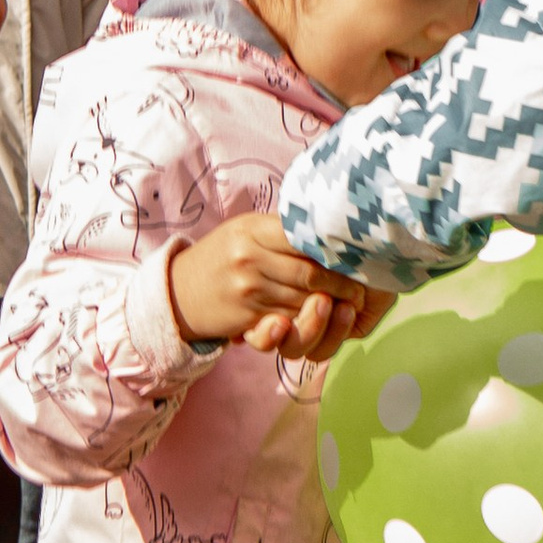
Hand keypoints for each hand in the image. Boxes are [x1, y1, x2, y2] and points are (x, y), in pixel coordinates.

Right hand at [167, 214, 388, 359]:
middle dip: (343, 284)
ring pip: (303, 302)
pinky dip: (310, 322)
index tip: (357, 254)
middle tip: (363, 287)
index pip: (305, 236)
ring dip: (332, 307)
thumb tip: (330, 220)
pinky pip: (288, 323)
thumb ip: (282, 228)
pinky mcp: (247, 319)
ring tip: (352, 303)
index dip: (336, 248)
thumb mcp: (246, 229)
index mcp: (254, 230)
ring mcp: (248, 291)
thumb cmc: (222, 255)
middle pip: (311, 275)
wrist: (178, 291)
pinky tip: (323, 317)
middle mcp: (249, 259)